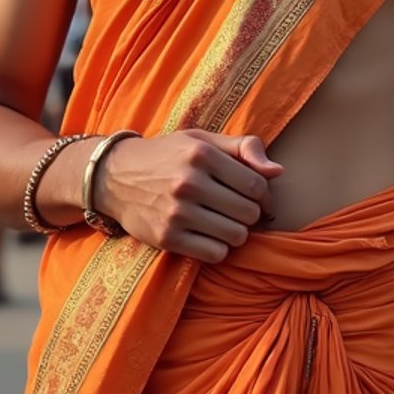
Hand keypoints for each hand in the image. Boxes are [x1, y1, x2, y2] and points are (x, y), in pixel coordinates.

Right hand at [94, 129, 281, 262]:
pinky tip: (207, 236)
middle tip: (235, 210)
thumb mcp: (201, 139)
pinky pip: (214, 254)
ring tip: (221, 222)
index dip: (263, 195)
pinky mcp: (167, 237)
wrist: (115, 176)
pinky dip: (217, 248)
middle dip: (249, 214)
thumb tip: (278, 171)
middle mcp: (189, 182)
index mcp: (202, 154)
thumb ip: (243, 148)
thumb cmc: (167, 155)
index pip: (257, 185)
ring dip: (234, 233)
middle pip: (249, 213)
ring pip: (235, 236)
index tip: (255, 198)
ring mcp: (177, 212)